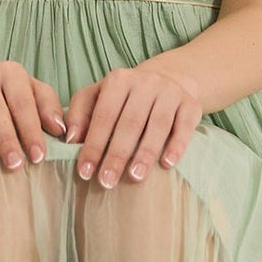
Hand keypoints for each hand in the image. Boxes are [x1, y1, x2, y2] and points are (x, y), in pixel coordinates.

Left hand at [65, 63, 204, 185]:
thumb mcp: (97, 96)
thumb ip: (79, 114)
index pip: (103, 116)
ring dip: (145, 153)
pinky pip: (185, 126)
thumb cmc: (124, 98)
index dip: (93, 145)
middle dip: (116, 155)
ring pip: (157, 125)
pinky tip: (167, 164)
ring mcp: (170, 92)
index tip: (84, 172)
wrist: (169, 80)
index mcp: (118, 80)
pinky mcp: (191, 104)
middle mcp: (145, 82)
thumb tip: (70, 140)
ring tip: (134, 178)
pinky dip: (177, 145)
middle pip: (129, 123)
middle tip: (106, 182)